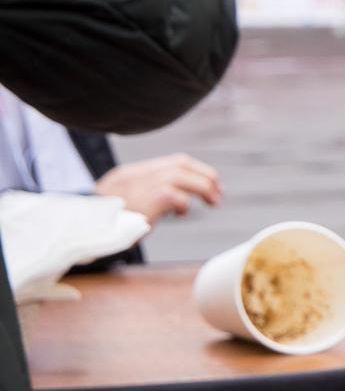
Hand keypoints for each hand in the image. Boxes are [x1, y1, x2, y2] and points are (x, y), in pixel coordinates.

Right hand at [95, 154, 221, 222]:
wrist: (79, 228)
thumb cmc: (100, 221)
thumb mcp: (123, 202)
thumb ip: (144, 195)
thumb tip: (174, 200)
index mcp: (132, 173)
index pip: (172, 162)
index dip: (195, 170)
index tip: (209, 182)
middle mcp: (137, 174)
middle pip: (180, 164)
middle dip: (205, 176)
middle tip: (218, 193)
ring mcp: (139, 184)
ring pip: (181, 175)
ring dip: (203, 187)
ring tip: (213, 201)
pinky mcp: (143, 199)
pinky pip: (174, 195)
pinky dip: (184, 203)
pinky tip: (180, 213)